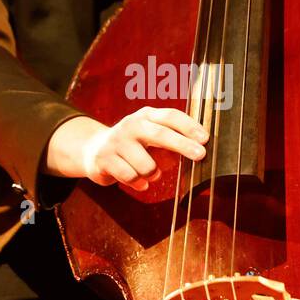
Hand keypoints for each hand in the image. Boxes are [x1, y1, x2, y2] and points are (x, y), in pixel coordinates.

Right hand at [45, 109, 208, 191]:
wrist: (93, 150)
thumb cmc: (133, 144)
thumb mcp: (152, 135)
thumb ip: (173, 138)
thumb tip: (201, 148)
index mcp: (146, 116)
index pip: (170, 116)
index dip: (189, 126)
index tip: (205, 138)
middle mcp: (131, 125)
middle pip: (160, 134)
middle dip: (183, 145)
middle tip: (201, 155)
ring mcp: (116, 141)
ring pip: (147, 165)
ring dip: (153, 174)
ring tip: (150, 173)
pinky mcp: (104, 158)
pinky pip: (131, 177)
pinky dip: (139, 183)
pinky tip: (138, 180)